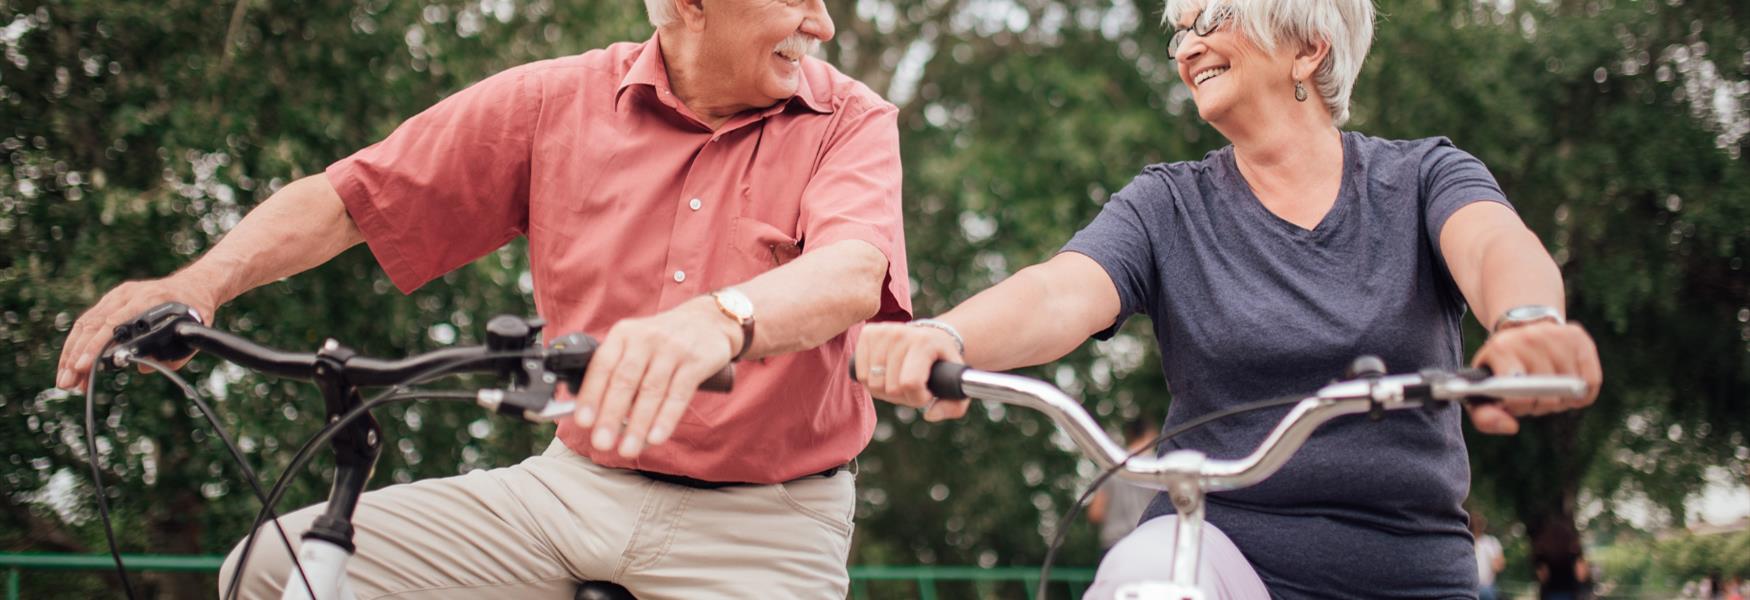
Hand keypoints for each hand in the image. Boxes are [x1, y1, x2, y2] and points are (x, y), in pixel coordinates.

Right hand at [56, 276, 219, 391]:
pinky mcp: (111, 301)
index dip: (95, 345)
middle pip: (91, 325)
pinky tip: (73, 365)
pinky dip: (78, 345)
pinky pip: (88, 322)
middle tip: (67, 383)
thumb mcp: (193, 331)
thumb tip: (142, 369)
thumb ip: (173, 354)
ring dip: (71, 354)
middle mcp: (127, 295)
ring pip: (84, 324)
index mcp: (147, 298)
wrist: (195, 284)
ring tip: (66, 381)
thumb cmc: (196, 308)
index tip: (82, 366)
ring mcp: (116, 296)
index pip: (112, 322)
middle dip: (75, 356)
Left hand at [571, 296, 737, 457]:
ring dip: (638, 424)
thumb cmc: (662, 341)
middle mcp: (646, 338)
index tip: (583, 421)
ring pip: (652, 391)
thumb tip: (591, 414)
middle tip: (602, 443)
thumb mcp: (635, 343)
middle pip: (625, 381)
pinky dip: (666, 418)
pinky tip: (656, 438)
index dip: (591, 394)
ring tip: (628, 449)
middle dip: (611, 415)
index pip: (602, 365)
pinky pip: (679, 394)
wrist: (709, 320)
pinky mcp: (696, 362)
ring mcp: (672, 349)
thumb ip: (615, 372)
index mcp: (623, 334)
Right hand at [853, 322, 968, 421]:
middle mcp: (901, 333)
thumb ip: (953, 406)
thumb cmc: (943, 364)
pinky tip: (885, 373)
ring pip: (872, 383)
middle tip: (914, 386)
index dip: (918, 398)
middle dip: (903, 396)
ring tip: (900, 379)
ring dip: (886, 391)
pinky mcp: (868, 333)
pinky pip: (860, 374)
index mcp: (924, 342)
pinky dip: (871, 381)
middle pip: (890, 387)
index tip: (928, 392)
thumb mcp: (956, 383)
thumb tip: (929, 415)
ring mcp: (882, 332)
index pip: (910, 384)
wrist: (932, 336)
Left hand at [1466, 321, 1602, 434]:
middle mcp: (1529, 337)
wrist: (1519, 329)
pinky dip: (1582, 394)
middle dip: (1540, 405)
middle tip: (1531, 396)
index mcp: (1500, 349)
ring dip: (1561, 399)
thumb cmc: (1499, 369)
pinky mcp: (1579, 337)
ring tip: (1547, 389)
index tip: (1516, 403)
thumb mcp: (1481, 391)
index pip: (1518, 393)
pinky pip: (1590, 381)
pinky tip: (1567, 387)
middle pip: (1548, 394)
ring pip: (1571, 389)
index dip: (1521, 407)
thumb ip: (1485, 417)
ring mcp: (1556, 335)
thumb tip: (1511, 427)